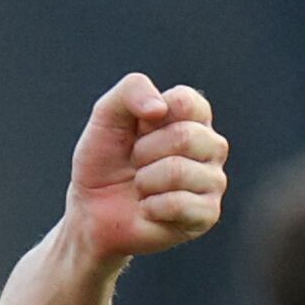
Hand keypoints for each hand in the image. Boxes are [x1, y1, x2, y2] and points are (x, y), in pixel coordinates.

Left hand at [67, 77, 226, 266]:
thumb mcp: (108, 115)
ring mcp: (213, 180)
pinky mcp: (207, 214)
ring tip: (141, 187)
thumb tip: (160, 108)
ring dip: (144, 181)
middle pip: (185, 136)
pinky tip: (148, 209)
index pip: (186, 101)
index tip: (137, 131)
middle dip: (143, 152)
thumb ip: (132, 90)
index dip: (148, 118)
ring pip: (179, 171)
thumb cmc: (105, 160)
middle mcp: (211, 145)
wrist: (91, 211)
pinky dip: (150, 207)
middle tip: (135, 164)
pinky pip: (178, 204)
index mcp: (194, 117)